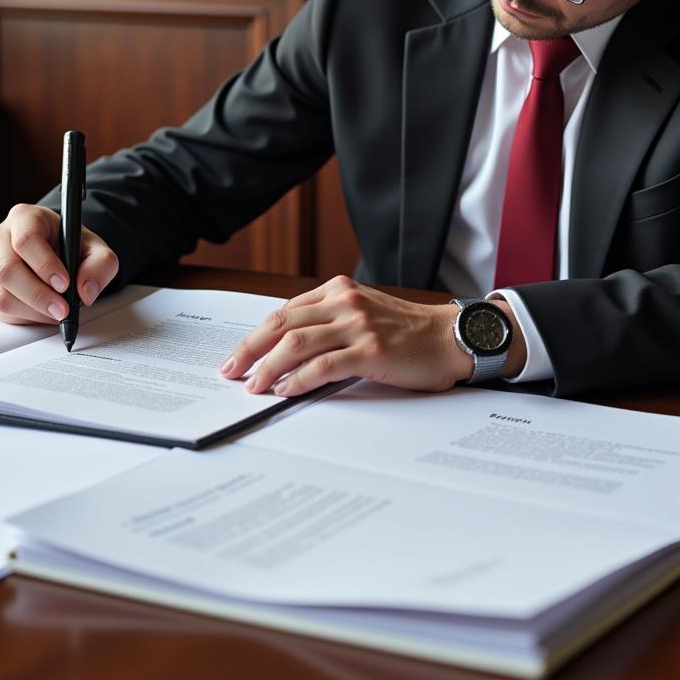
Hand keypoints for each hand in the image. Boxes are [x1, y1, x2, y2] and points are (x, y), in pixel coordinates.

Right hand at [0, 204, 118, 324]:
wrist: (60, 254)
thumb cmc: (73, 247)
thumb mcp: (97, 250)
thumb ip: (100, 265)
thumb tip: (85, 291)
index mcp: (25, 217)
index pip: (26, 239)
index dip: (45, 265)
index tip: (65, 284)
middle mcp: (0, 237)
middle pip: (7, 269)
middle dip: (38, 295)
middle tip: (63, 309)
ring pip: (1, 294)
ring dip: (33, 310)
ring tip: (57, 312)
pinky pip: (0, 309)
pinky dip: (25, 317)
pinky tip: (44, 312)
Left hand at [219, 275, 523, 396]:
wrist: (450, 338)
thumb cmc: (407, 332)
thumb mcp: (362, 313)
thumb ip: (328, 321)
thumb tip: (285, 350)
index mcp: (338, 290)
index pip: (284, 311)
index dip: (255, 335)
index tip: (237, 356)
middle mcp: (344, 302)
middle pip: (282, 323)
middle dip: (250, 349)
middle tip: (230, 371)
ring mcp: (358, 324)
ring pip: (297, 343)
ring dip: (269, 367)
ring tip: (254, 386)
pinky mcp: (371, 351)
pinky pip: (324, 365)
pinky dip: (300, 379)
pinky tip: (286, 390)